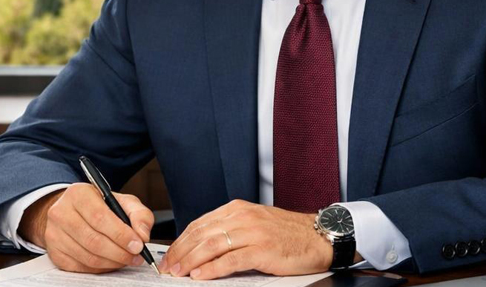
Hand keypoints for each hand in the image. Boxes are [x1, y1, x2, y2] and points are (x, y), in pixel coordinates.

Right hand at [19, 183, 154, 273]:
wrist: (71, 212)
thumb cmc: (99, 206)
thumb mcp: (122, 201)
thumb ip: (139, 214)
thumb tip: (143, 235)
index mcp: (78, 194)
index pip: (99, 217)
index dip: (121, 234)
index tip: (138, 244)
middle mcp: (61, 213)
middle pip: (93, 240)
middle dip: (119, 252)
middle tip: (136, 256)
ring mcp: (54, 234)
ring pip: (87, 256)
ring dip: (112, 262)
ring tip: (127, 259)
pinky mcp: (54, 253)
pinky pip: (80, 267)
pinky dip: (100, 268)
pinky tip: (111, 262)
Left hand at [161, 199, 334, 279]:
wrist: (318, 237)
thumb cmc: (288, 233)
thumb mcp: (255, 223)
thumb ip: (230, 230)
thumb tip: (202, 247)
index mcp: (238, 209)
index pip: (200, 224)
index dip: (181, 241)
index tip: (170, 255)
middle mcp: (243, 217)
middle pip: (201, 234)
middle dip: (180, 252)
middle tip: (167, 268)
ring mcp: (252, 232)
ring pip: (212, 245)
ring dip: (190, 261)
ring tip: (178, 273)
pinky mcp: (262, 250)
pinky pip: (230, 260)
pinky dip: (212, 269)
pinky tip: (200, 276)